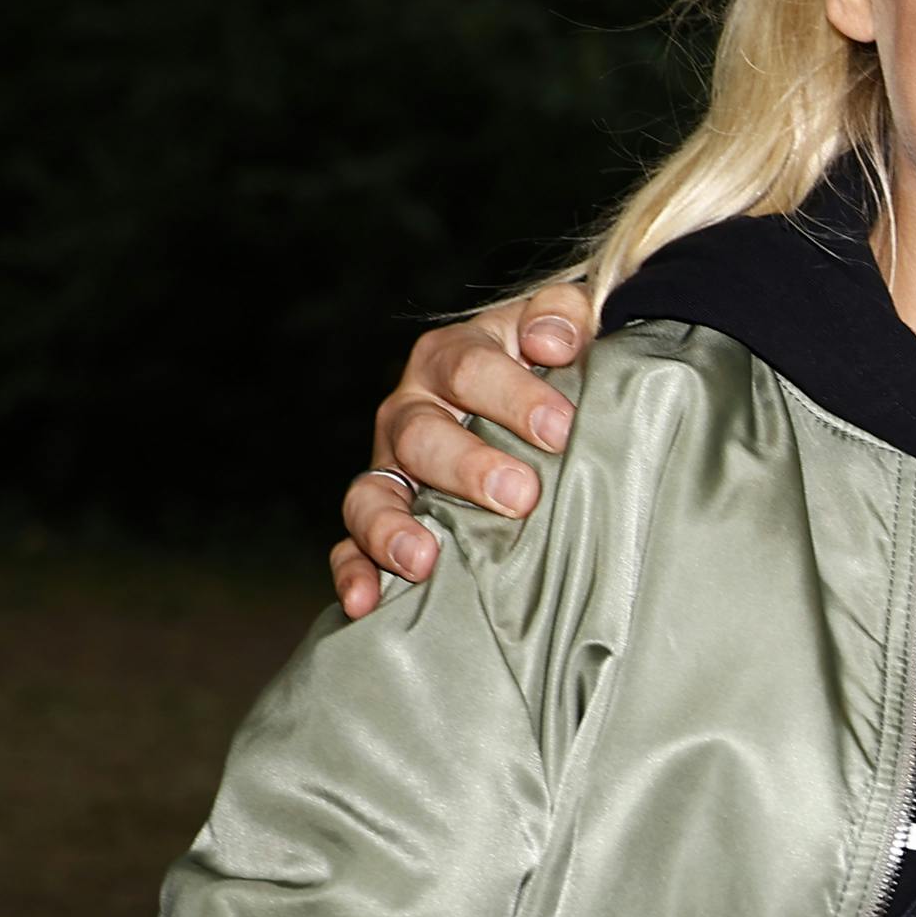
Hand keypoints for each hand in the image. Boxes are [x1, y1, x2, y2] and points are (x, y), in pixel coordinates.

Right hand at [330, 282, 596, 617]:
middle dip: (469, 467)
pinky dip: (353, 572)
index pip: (471, 367)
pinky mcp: (383, 515)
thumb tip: (553, 339)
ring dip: (392, 527)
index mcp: (454, 356)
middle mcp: (412, 409)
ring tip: (424, 558)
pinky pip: (350, 544)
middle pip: (422, 434)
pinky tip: (367, 601)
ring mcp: (392, 465)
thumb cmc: (554, 363)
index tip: (560, 428)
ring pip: (373, 492)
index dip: (514, 395)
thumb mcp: (565, 325)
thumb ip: (564, 315)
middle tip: (520, 496)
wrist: (537, 400)